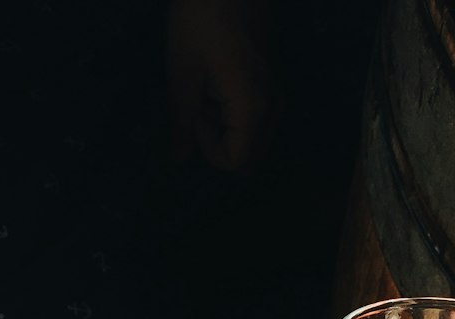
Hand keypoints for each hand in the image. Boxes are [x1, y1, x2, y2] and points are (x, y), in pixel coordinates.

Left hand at [167, 0, 275, 170]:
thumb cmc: (200, 20)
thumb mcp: (182, 71)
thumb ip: (182, 120)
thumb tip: (180, 157)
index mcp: (251, 108)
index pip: (235, 162)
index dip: (208, 148)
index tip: (196, 112)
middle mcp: (271, 109)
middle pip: (248, 158)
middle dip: (219, 142)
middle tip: (200, 104)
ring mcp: (274, 98)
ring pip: (251, 141)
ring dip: (225, 129)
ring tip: (208, 92)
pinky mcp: (271, 87)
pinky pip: (254, 122)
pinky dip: (233, 116)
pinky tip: (217, 85)